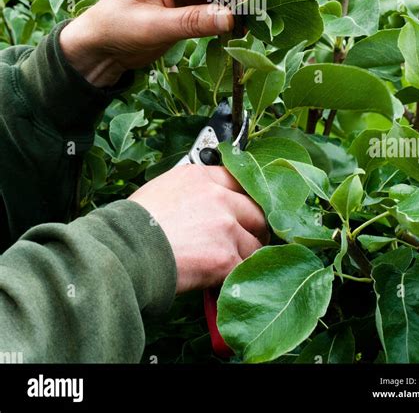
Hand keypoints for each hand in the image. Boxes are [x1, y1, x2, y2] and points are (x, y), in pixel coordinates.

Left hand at [60, 0, 256, 86]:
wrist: (99, 50)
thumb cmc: (115, 29)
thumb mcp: (153, 26)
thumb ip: (192, 21)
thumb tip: (231, 17)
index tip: (246, 0)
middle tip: (252, 15)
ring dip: (236, 6)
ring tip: (247, 26)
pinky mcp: (190, 7)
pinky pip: (216, 7)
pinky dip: (228, 18)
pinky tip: (236, 31)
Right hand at [129, 165, 268, 292]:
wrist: (123, 254)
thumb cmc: (130, 227)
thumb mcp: (161, 191)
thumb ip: (191, 193)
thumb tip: (201, 210)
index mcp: (200, 176)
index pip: (240, 180)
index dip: (245, 199)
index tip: (245, 212)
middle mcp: (217, 196)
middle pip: (256, 210)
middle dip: (253, 228)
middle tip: (246, 241)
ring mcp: (225, 225)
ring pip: (255, 242)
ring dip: (245, 256)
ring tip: (229, 266)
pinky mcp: (226, 256)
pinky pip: (245, 268)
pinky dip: (235, 277)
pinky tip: (221, 281)